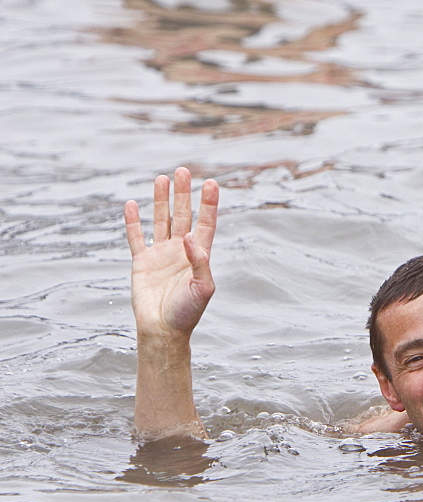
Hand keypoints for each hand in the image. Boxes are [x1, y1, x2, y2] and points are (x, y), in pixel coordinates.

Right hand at [124, 168, 217, 338]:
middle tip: (183, 171)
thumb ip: (200, 262)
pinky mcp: (141, 262)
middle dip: (184, 194)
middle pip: (183, 215)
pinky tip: (132, 204)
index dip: (208, 204)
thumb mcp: (203, 288)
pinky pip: (136, 237)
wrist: (163, 331)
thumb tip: (190, 237)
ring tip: (161, 178)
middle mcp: (181, 251)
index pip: (206, 223)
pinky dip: (134, 221)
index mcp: (199, 256)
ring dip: (162, 200)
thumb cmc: (187, 313)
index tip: (211, 183)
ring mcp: (160, 255)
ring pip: (161, 220)